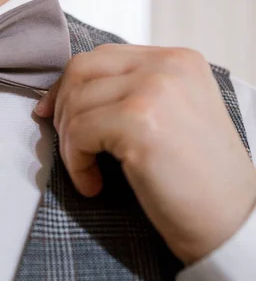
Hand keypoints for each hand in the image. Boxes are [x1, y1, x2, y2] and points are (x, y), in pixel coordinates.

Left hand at [34, 44, 255, 264]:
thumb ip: (129, 95)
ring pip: (75, 104)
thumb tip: (63, 96)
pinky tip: (93, 185)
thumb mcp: (169, 118)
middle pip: (80, 70)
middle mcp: (167, 66)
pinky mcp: (139, 121)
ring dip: (69, 145)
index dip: (67, 87)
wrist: (228, 222)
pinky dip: (76, 164)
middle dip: (63, 111)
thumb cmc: (195, 180)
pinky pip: (78, 133)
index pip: (100, 57)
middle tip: (70, 149)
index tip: (52, 115)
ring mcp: (154, 90)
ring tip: (89, 174)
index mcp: (177, 60)